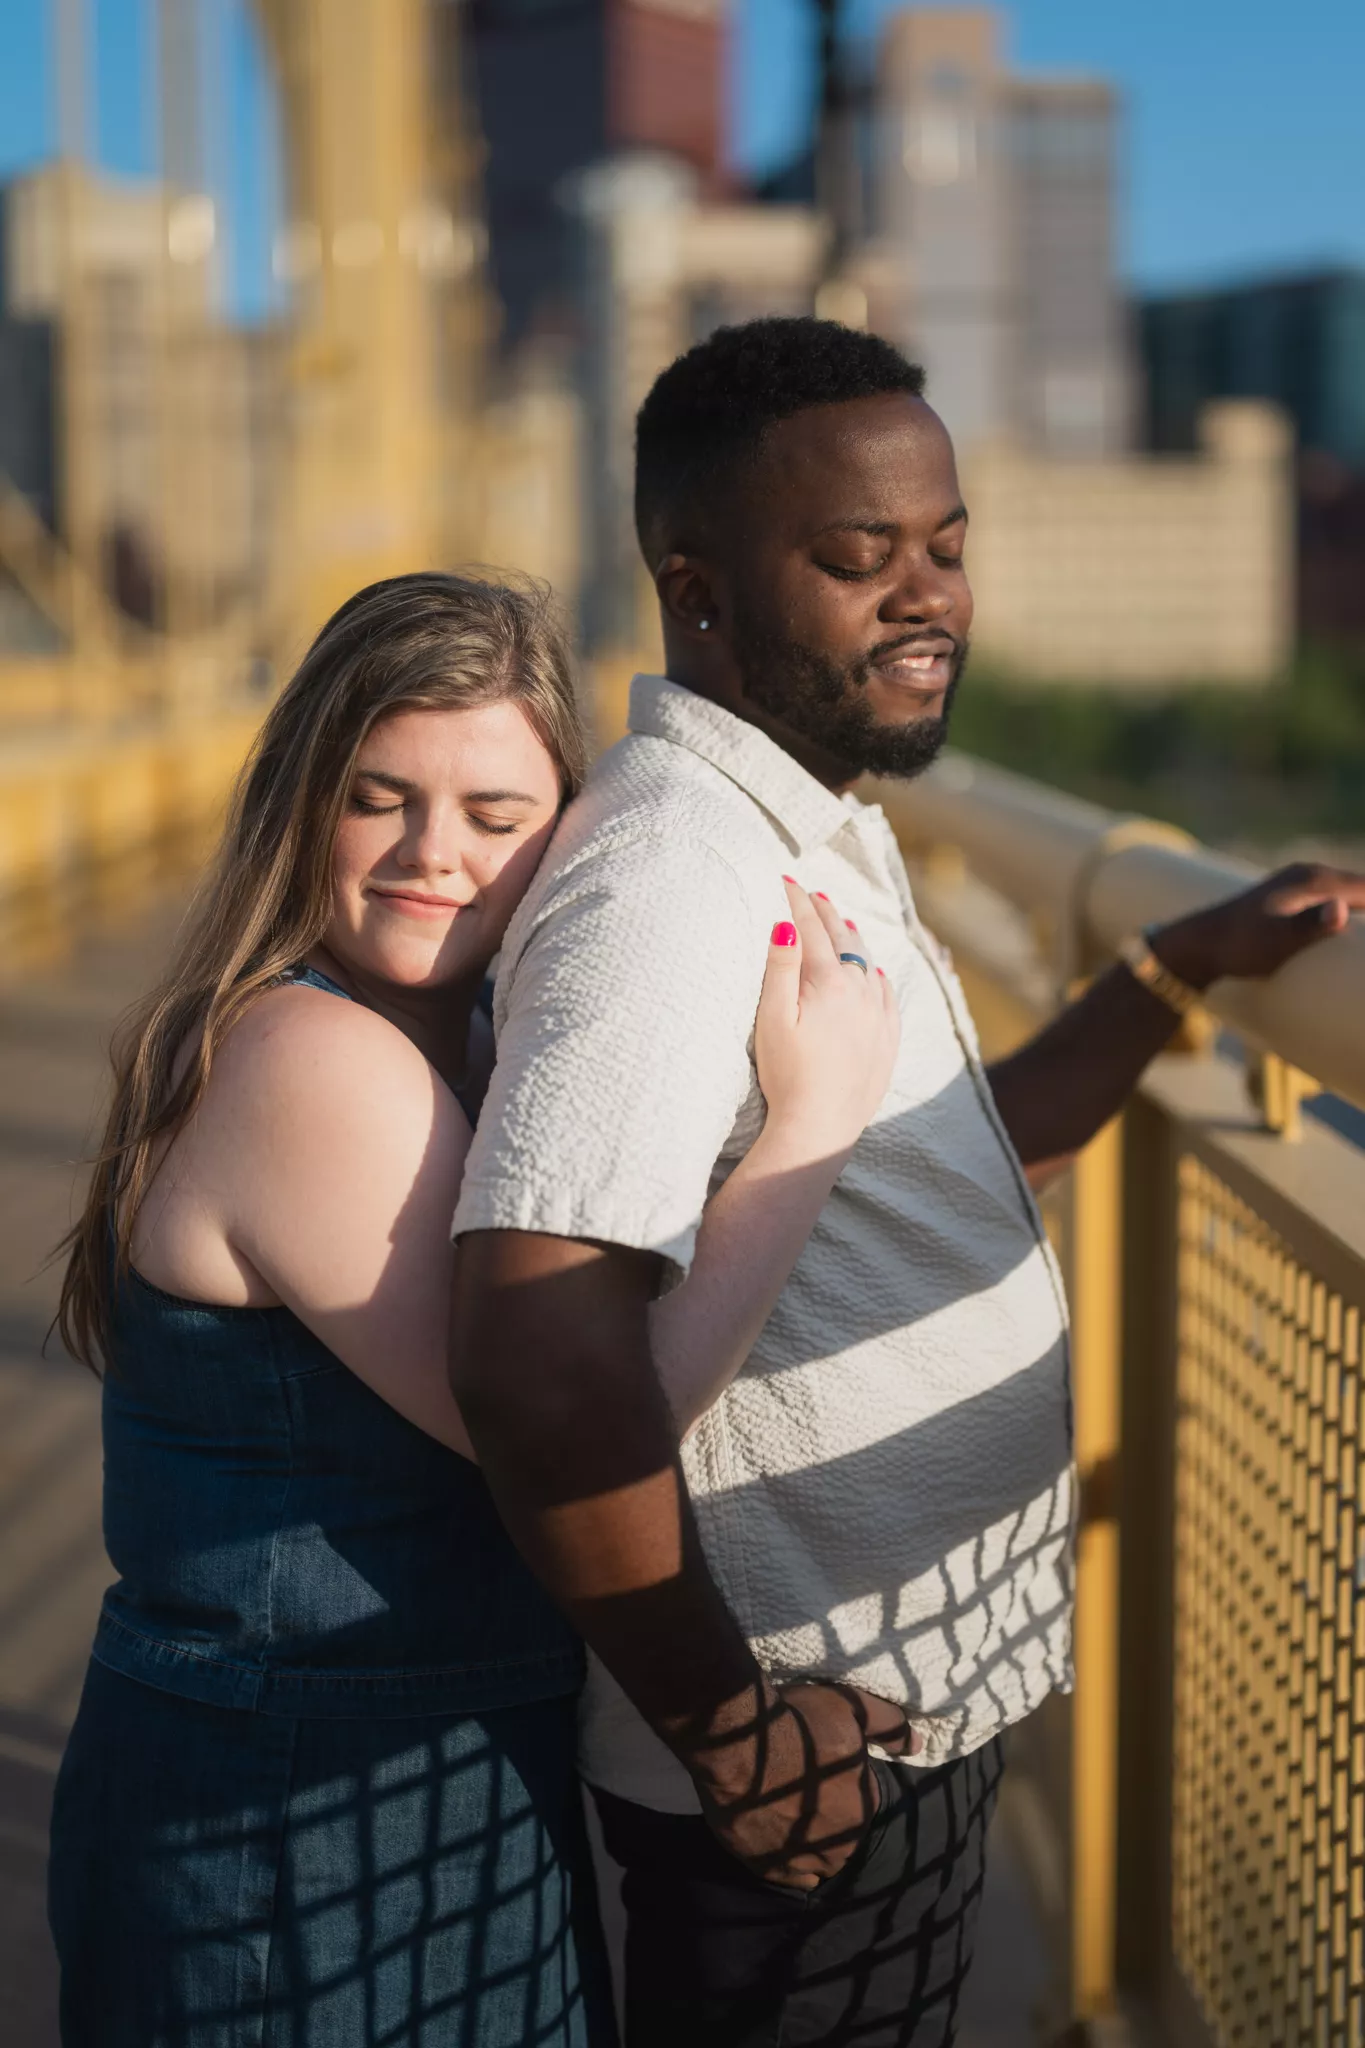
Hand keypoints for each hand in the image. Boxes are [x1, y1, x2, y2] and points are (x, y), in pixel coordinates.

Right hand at [690, 1678, 919, 1888]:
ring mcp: (804, 1860)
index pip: (862, 1798)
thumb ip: (889, 1726)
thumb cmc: (798, 1722)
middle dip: (827, 1812)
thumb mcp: (852, 1707)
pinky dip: (788, 1860)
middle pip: (841, 1830)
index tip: (820, 1762)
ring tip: (787, 1810)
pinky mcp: (770, 1869)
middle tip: (802, 1784)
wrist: (739, 1744)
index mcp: (864, 1806)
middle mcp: (841, 1843)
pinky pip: (790, 1874)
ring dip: (810, 1840)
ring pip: (818, 1857)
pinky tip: (777, 1838)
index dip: (842, 1779)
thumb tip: (918, 1746)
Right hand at [754, 881, 900, 1160]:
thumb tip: (785, 923)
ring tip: (841, 920)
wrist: (820, 1127)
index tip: (784, 880)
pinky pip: (888, 994)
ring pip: (868, 962)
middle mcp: (861, 992)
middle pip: (843, 939)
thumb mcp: (773, 1020)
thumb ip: (781, 969)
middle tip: (811, 893)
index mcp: (829, 982)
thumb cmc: (787, 1075)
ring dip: (852, 937)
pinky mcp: (887, 1040)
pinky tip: (875, 971)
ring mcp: (878, 1016)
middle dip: (825, 912)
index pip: (810, 929)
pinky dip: (878, 974)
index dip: (795, 902)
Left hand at [1151, 863, 1364, 990]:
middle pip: (1360, 887)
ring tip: (1358, 943)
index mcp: (1314, 879)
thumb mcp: (1277, 939)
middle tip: (1363, 955)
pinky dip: (1343, 912)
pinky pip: (1329, 899)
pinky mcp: (1289, 897)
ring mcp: (1297, 882)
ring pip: (1345, 892)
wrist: (1198, 944)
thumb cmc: (1239, 945)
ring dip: (1360, 908)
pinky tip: (1343, 929)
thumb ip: (1310, 925)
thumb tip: (1341, 911)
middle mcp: (1309, 873)